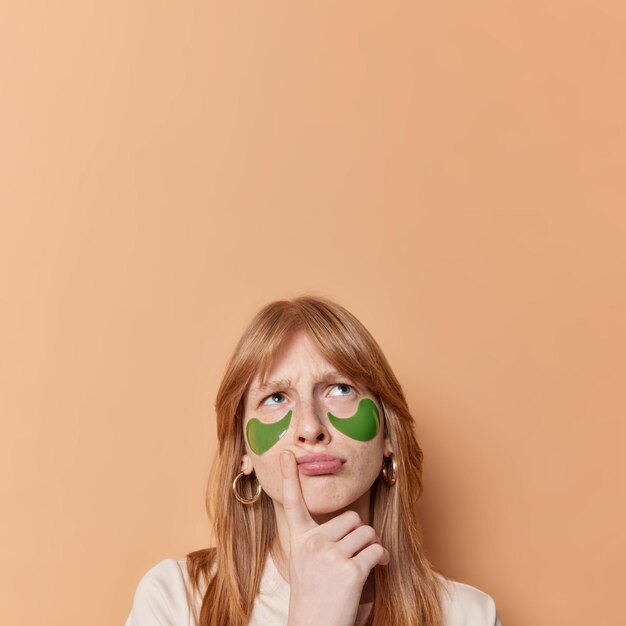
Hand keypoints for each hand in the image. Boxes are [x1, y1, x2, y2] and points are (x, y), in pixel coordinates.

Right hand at [281, 450, 388, 625]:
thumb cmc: (315, 595)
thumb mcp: (306, 562)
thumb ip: (319, 538)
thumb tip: (350, 520)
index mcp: (299, 539)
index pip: (292, 502)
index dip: (289, 476)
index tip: (287, 453)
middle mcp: (312, 543)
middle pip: (352, 517)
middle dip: (359, 534)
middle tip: (354, 552)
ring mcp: (330, 556)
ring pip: (367, 532)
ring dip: (371, 546)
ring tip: (364, 563)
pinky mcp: (350, 570)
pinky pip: (376, 550)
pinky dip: (381, 558)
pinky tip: (376, 567)